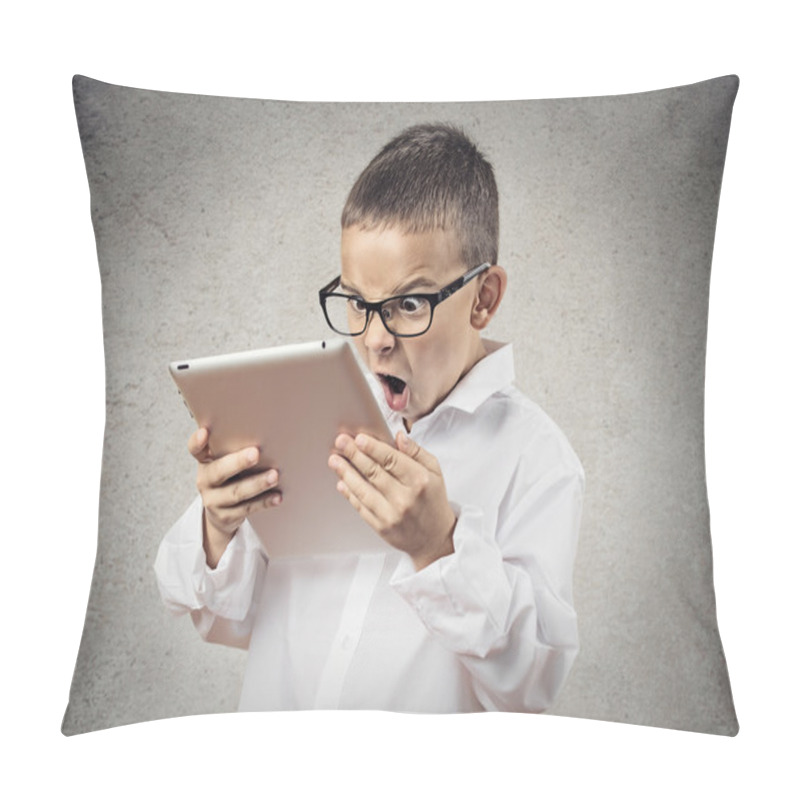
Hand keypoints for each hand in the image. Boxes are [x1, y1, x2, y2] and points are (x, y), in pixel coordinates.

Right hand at [189, 427, 280, 566]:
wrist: (221, 512)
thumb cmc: (230, 477)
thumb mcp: (225, 461)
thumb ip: (233, 448)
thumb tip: (263, 430)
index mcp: (205, 462)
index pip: (196, 450)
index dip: (197, 442)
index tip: (205, 432)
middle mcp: (205, 481)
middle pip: (219, 472)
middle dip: (238, 462)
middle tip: (256, 453)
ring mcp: (214, 500)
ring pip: (236, 493)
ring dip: (257, 484)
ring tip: (274, 476)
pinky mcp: (226, 516)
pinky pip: (247, 508)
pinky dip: (264, 502)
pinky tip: (278, 496)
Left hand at [328, 431, 455, 570]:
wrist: (434, 537)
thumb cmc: (433, 500)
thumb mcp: (434, 472)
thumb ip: (417, 452)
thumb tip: (399, 436)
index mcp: (420, 481)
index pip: (392, 460)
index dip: (373, 448)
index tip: (359, 438)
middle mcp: (406, 499)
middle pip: (374, 472)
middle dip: (354, 455)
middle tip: (340, 442)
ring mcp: (392, 515)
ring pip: (363, 489)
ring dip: (346, 473)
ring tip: (334, 460)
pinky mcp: (381, 527)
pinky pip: (361, 507)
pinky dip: (349, 494)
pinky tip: (341, 482)